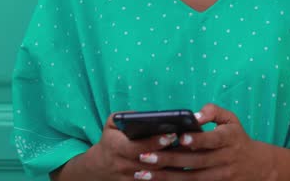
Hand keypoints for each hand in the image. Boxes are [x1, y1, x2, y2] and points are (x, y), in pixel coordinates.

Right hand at [53, 112, 183, 180]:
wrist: (100, 167)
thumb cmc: (111, 140)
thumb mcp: (111, 124)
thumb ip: (124, 116)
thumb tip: (142, 115)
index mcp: (116, 148)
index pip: (137, 147)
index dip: (155, 142)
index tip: (171, 134)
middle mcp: (122, 165)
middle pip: (150, 163)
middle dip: (169, 154)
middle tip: (187, 144)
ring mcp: (130, 178)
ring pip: (155, 175)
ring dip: (173, 166)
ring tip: (190, 154)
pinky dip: (169, 176)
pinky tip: (183, 166)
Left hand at [134, 104, 276, 180]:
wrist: (257, 166)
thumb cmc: (236, 137)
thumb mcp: (231, 119)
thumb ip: (213, 111)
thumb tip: (194, 115)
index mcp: (229, 138)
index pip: (213, 140)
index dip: (197, 140)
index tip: (180, 137)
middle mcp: (225, 159)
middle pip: (195, 162)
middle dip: (169, 159)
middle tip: (145, 156)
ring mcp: (220, 176)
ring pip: (190, 179)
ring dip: (165, 177)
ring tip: (143, 174)